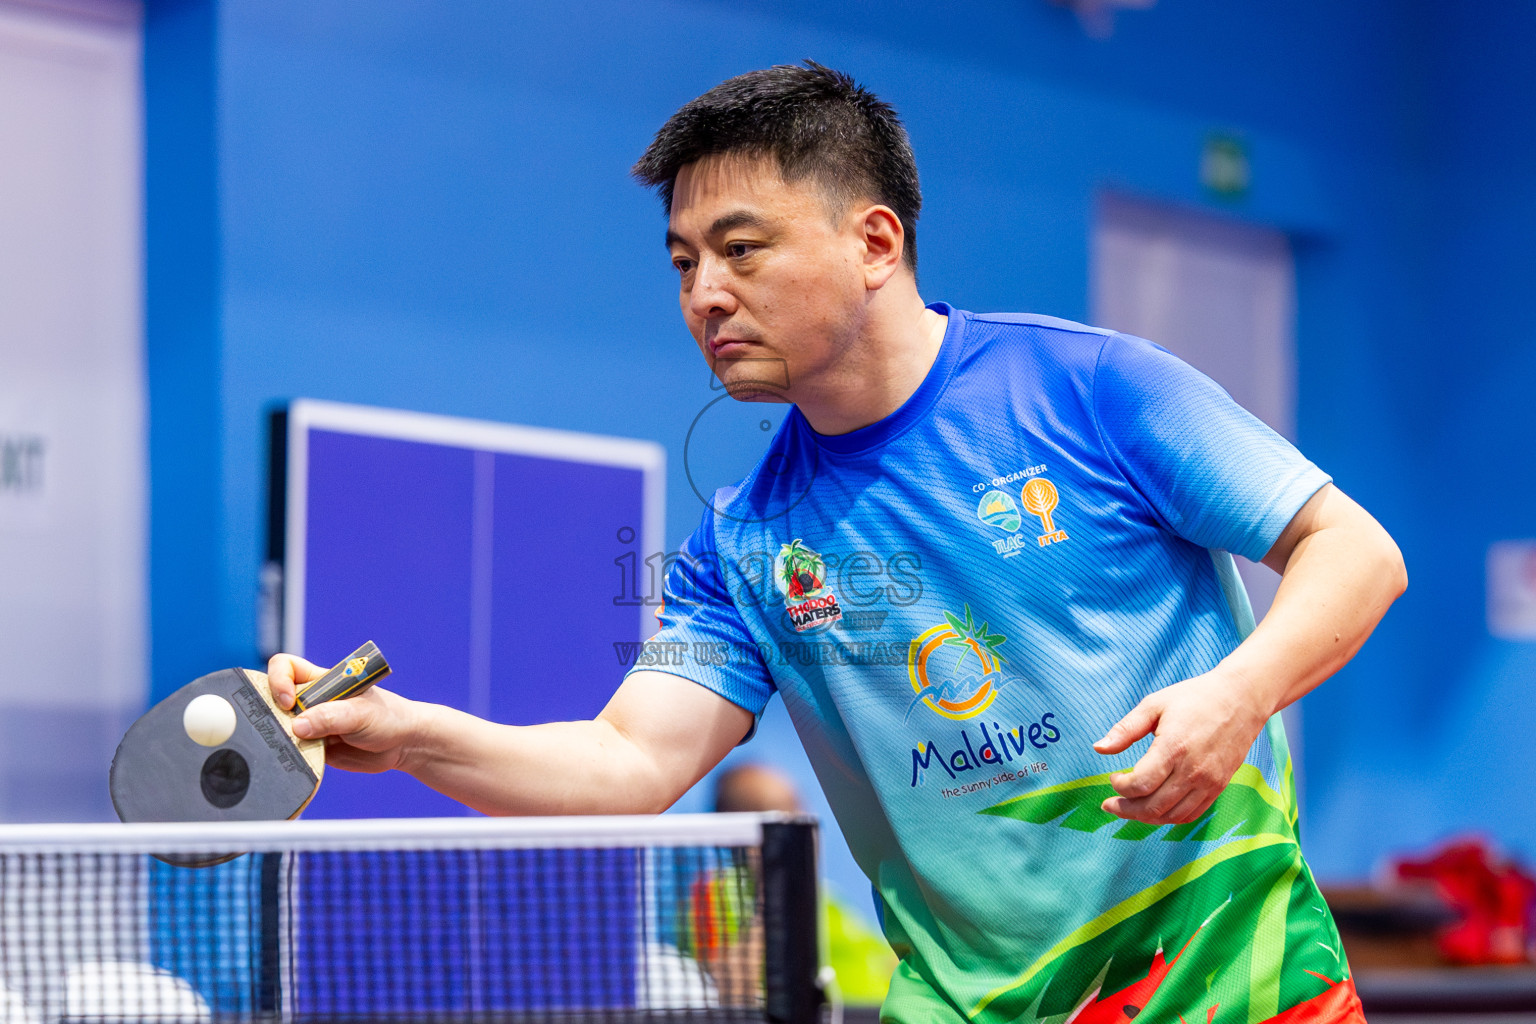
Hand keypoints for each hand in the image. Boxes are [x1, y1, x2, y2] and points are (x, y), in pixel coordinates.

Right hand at [265, 653, 426, 773]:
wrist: (403, 745)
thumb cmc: (388, 717)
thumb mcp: (361, 713)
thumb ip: (330, 717)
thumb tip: (297, 727)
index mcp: (321, 681)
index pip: (285, 667)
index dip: (279, 680)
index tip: (290, 701)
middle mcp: (310, 701)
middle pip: (273, 700)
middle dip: (272, 714)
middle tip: (288, 729)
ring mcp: (310, 725)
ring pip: (280, 729)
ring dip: (282, 739)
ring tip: (301, 747)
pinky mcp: (312, 747)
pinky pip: (292, 751)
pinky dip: (292, 757)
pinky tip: (303, 760)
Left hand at [1091, 670, 1271, 824]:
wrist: (1241, 699)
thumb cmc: (1195, 698)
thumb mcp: (1154, 704)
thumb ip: (1125, 729)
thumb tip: (1098, 748)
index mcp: (1174, 748)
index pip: (1141, 784)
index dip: (1120, 787)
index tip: (1113, 778)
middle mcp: (1193, 770)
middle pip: (1154, 806)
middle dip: (1126, 809)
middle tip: (1110, 804)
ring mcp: (1209, 782)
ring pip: (1172, 816)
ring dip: (1146, 818)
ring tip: (1128, 809)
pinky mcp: (1219, 787)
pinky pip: (1191, 814)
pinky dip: (1169, 817)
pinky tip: (1155, 809)